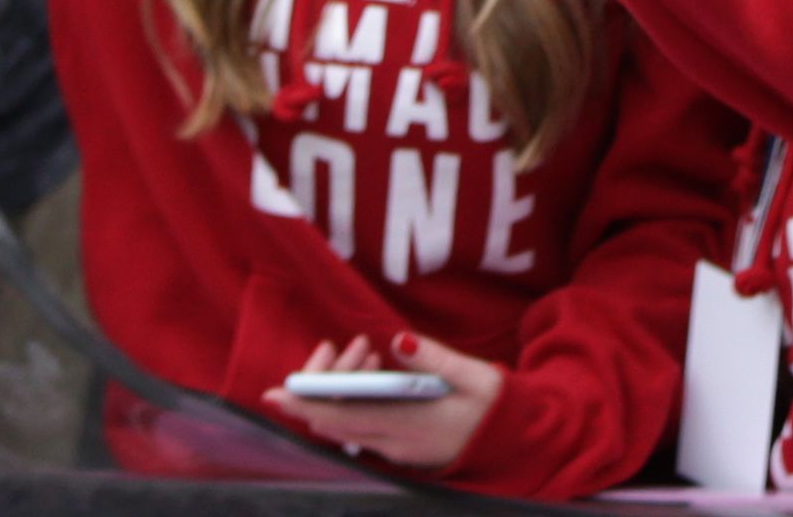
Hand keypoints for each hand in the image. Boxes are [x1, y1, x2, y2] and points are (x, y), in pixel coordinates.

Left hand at [266, 330, 502, 469]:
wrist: (516, 444)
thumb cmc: (499, 408)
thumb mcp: (476, 376)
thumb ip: (434, 358)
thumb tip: (397, 342)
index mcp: (411, 425)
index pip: (344, 417)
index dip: (306, 406)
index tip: (276, 394)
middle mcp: (395, 444)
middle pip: (335, 423)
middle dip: (321, 387)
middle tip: (335, 347)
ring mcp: (395, 451)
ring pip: (347, 426)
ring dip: (341, 391)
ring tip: (365, 351)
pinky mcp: (400, 450)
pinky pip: (362, 429)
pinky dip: (355, 402)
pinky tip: (374, 375)